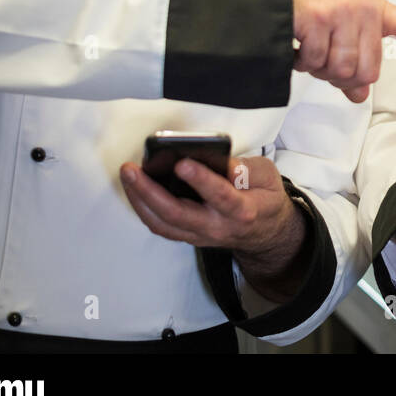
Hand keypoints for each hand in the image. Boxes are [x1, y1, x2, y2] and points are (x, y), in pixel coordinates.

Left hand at [120, 155, 309, 300]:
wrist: (266, 232)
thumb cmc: (265, 199)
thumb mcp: (268, 176)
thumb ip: (246, 168)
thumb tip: (218, 160)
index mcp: (242, 210)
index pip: (220, 196)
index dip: (201, 180)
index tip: (183, 162)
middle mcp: (217, 227)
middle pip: (178, 215)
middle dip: (150, 192)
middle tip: (133, 170)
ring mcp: (200, 235)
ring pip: (163, 223)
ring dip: (140, 200)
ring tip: (128, 175)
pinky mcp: (188, 236)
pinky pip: (160, 226)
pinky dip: (143, 208)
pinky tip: (134, 189)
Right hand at [290, 0, 395, 102]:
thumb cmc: (312, 0)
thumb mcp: (341, 25)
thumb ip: (355, 58)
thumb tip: (359, 96)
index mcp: (376, 10)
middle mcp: (364, 10)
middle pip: (367, 71)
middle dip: (342, 77)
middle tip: (325, 63)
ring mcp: (341, 13)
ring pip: (340, 69)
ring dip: (320, 70)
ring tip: (310, 51)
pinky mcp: (317, 19)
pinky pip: (314, 62)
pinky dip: (302, 63)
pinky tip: (297, 46)